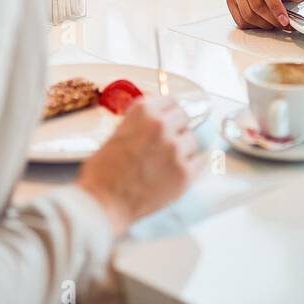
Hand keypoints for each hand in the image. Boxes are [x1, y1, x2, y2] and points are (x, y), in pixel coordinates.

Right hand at [77, 95, 202, 234]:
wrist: (103, 202)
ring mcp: (176, 150)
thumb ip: (140, 122)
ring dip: (184, 147)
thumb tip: (157, 116)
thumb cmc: (103, 171)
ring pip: (193, 140)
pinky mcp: (185, 173)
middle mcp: (162, 126)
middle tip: (168, 140)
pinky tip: (179, 170)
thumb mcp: (117, 133)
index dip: (168, 111)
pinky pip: (200, 161)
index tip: (167, 118)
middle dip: (176, 127)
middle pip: (184, 117)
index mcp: (144, 112)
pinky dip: (192, 165)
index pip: (170, 100)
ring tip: (169, 160)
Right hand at [226, 0, 303, 29]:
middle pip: (256, 3)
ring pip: (247, 14)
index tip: (285, 20)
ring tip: (275, 23)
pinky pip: (240, 19)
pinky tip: (264, 22)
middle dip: (271, 19)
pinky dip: (254, 26)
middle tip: (283, 24)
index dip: (275, 6)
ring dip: (263, 24)